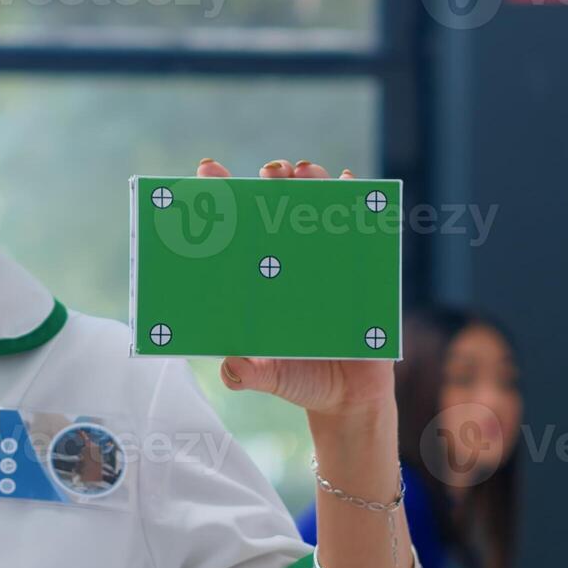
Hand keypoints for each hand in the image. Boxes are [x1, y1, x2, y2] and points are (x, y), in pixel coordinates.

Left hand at [196, 157, 397, 418]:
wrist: (347, 397)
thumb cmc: (300, 379)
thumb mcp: (269, 377)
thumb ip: (246, 373)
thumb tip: (231, 367)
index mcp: (261, 278)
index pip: (237, 229)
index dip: (221, 196)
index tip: (207, 170)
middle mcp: (291, 262)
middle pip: (279, 208)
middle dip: (273, 180)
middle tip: (270, 172)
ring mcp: (325, 262)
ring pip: (318, 211)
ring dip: (313, 182)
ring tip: (305, 171)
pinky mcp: (359, 269)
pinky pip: (360, 230)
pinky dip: (357, 204)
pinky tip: (351, 183)